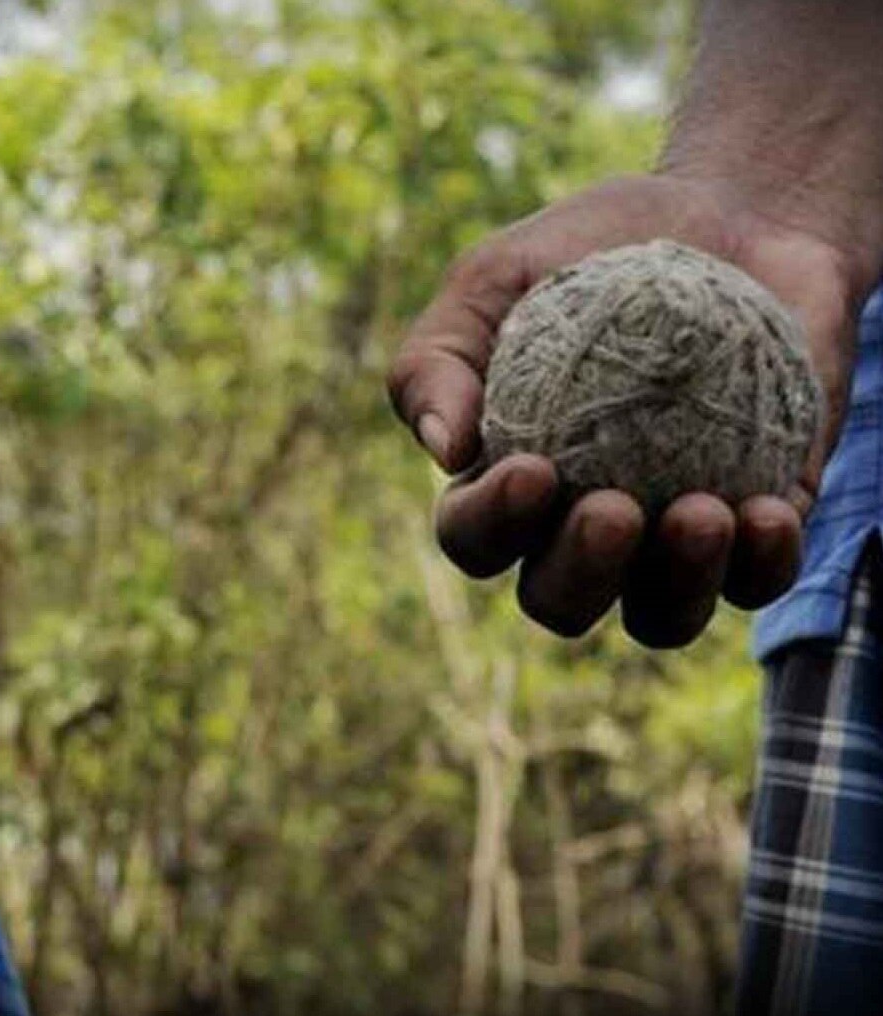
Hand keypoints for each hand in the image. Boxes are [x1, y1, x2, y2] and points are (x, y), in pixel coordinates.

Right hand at [388, 173, 871, 646]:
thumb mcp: (492, 278)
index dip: (493, 525)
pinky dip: (761, 561)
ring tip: (705, 512)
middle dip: (581, 574)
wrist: (731, 212)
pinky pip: (757, 579)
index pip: (474, 539)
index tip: (534, 467)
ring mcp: (670, 535)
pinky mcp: (760, 518)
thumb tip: (448, 451)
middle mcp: (578, 528)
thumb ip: (437, 357)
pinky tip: (765, 512)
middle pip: (559, 601)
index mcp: (504, 484)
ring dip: (676, 584)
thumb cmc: (588, 248)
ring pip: (659, 616)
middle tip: (615, 506)